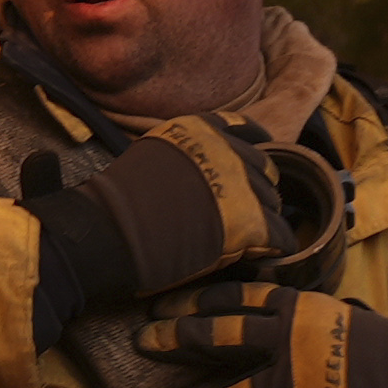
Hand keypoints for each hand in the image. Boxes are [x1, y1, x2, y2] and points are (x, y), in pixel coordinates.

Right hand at [22, 120, 332, 341]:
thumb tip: (204, 173)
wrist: (105, 234)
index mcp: (200, 129)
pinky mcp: (251, 221)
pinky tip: (260, 257)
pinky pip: (282, 235)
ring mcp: (241, 183)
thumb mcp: (149, 157)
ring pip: (274, 202)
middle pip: (264, 169)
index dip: (251, 155)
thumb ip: (185, 158)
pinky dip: (274, 248)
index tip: (248, 176)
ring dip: (263, 221)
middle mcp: (226, 149)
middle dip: (256, 191)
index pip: (248, 132)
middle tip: (240, 217)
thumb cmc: (114, 206)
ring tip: (243, 243)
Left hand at [140, 285, 387, 387]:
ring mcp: (294, 381)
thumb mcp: (340, 318)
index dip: (193, 301)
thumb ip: (299, 321)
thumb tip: (265, 320)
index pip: (233, 297)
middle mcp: (288, 339)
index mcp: (297, 307)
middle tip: (145, 342)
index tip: (162, 303)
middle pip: (216, 336)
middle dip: (174, 339)